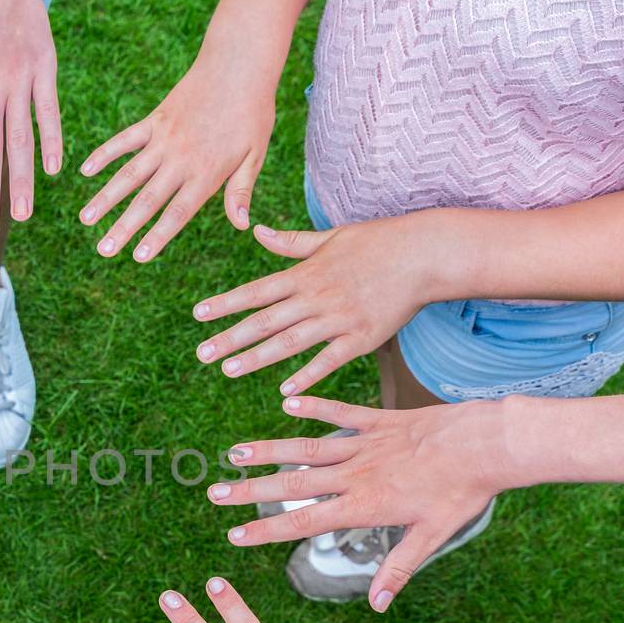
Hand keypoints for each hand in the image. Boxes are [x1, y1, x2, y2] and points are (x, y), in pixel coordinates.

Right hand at [80, 53, 274, 261]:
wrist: (238, 64)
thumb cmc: (252, 112)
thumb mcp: (255, 154)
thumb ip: (241, 190)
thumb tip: (242, 226)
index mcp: (206, 173)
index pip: (178, 212)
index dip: (157, 236)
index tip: (138, 257)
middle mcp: (180, 159)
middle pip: (147, 200)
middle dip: (123, 228)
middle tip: (103, 250)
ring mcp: (163, 139)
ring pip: (128, 174)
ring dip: (105, 197)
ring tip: (85, 219)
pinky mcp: (154, 120)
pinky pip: (124, 140)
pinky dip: (104, 154)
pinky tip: (84, 170)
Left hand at [193, 211, 458, 394]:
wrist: (424, 254)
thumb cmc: (378, 242)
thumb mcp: (330, 236)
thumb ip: (291, 242)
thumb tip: (256, 231)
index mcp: (305, 273)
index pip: (256, 291)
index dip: (226, 304)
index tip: (199, 315)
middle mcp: (316, 297)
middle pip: (265, 321)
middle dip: (230, 338)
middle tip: (202, 354)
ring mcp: (338, 319)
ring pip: (290, 342)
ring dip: (257, 357)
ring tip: (228, 370)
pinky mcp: (362, 337)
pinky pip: (328, 360)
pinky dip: (307, 376)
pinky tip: (284, 391)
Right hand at [210, 397, 509, 608]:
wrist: (487, 444)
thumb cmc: (463, 492)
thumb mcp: (433, 535)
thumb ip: (400, 567)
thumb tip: (377, 605)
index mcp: (365, 505)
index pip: (304, 521)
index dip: (265, 530)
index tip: (233, 536)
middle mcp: (356, 474)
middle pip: (292, 484)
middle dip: (250, 491)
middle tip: (215, 493)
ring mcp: (364, 444)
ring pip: (306, 448)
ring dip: (268, 450)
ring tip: (235, 452)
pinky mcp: (378, 420)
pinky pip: (340, 413)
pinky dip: (313, 407)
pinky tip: (288, 403)